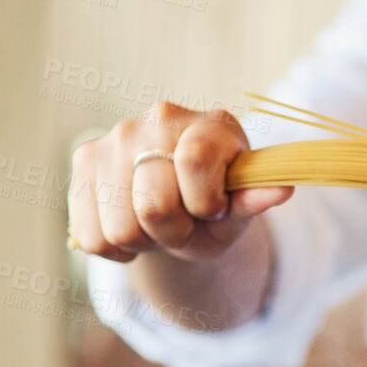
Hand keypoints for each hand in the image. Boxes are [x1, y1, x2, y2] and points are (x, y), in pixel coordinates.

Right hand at [68, 102, 292, 262]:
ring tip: (156, 224)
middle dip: (172, 230)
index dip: (204, 203)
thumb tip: (283, 189)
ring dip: (143, 241)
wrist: (176, 206)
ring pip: (120, 227)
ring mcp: (114, 137)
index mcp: (209, 124)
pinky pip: (92, 235)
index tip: (212, 208)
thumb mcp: (238, 211)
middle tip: (182, 222)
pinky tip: (130, 226)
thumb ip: (254, 200)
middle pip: (153, 203)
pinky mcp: (83, 160)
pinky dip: (114, 247)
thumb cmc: (215, 207)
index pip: (194, 161)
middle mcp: (158, 119)